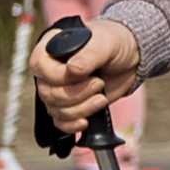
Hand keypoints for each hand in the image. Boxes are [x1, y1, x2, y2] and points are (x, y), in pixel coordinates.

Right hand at [33, 16, 143, 131]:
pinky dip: (72, 125)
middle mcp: (48, 71)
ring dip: (81, 109)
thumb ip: (88, 55)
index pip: (39, 68)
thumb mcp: (105, 44)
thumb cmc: (115, 44)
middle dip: (77, 94)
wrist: (130, 59)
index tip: (88, 74)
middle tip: (99, 84)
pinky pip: (59, 122)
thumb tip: (72, 71)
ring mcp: (57, 89)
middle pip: (48, 93)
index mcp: (49, 49)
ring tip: (101, 98)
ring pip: (55, 110)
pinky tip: (86, 122)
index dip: (62, 77)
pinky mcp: (68, 105)